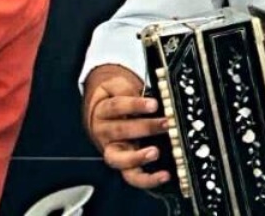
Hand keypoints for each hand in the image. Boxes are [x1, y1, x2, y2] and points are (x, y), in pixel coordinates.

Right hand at [84, 65, 169, 188]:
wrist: (99, 111)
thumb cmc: (113, 98)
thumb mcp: (116, 85)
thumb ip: (130, 88)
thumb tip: (153, 91)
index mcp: (102, 111)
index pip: (116, 107)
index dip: (135, 105)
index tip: (153, 103)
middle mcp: (105, 132)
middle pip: (121, 131)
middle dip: (145, 127)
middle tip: (165, 123)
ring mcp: (112, 149)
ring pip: (119, 158)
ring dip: (138, 157)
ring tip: (155, 152)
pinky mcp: (122, 163)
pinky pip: (131, 176)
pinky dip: (146, 179)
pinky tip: (162, 175)